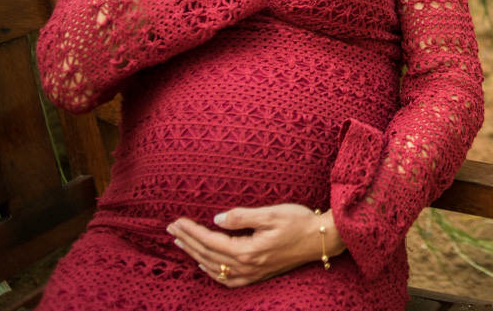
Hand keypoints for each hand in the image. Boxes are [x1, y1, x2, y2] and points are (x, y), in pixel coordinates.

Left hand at [167, 203, 344, 286]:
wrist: (321, 238)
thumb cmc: (299, 221)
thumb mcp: (271, 213)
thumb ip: (242, 216)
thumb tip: (216, 219)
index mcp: (248, 250)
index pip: (210, 240)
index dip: (191, 231)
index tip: (176, 221)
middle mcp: (247, 266)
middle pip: (208, 255)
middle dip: (187, 241)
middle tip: (170, 229)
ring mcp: (252, 274)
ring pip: (214, 268)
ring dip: (195, 255)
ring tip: (181, 243)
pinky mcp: (258, 276)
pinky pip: (227, 279)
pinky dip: (211, 271)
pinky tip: (204, 263)